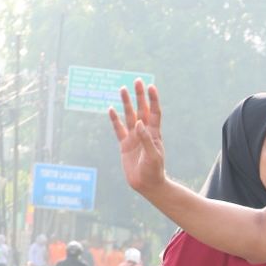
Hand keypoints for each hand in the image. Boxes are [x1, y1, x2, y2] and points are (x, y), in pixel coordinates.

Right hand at [108, 82, 166, 197]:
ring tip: (122, 89)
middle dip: (139, 96)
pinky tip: (111, 109)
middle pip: (141, 110)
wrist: (147, 185)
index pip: (155, 112)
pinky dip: (114, 120)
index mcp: (154, 134)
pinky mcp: (125, 145)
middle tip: (137, 81)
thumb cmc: (154, 171)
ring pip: (129, 116)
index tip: (151, 87)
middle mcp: (144, 132)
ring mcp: (134, 138)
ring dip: (126, 103)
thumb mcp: (152, 156)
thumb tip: (139, 122)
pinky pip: (118, 129)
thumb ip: (146, 139)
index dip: (153, 100)